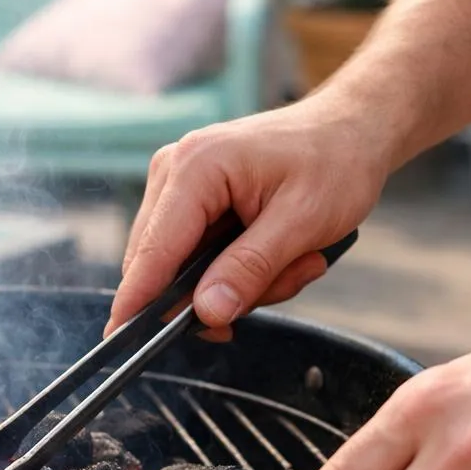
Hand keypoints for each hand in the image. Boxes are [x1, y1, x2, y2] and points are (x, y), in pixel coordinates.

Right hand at [110, 97, 392, 339]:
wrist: (350, 129)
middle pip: (163, 265)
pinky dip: (238, 268)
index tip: (120, 340)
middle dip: (221, 291)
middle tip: (286, 279)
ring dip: (240, 281)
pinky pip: (197, 256)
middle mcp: (174, 171)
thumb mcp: (303, 222)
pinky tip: (280, 253)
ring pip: (183, 267)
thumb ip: (250, 269)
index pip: (153, 249)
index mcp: (196, 168)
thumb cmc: (335, 162)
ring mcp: (178, 184)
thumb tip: (206, 313)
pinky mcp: (190, 199)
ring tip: (297, 260)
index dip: (138, 300)